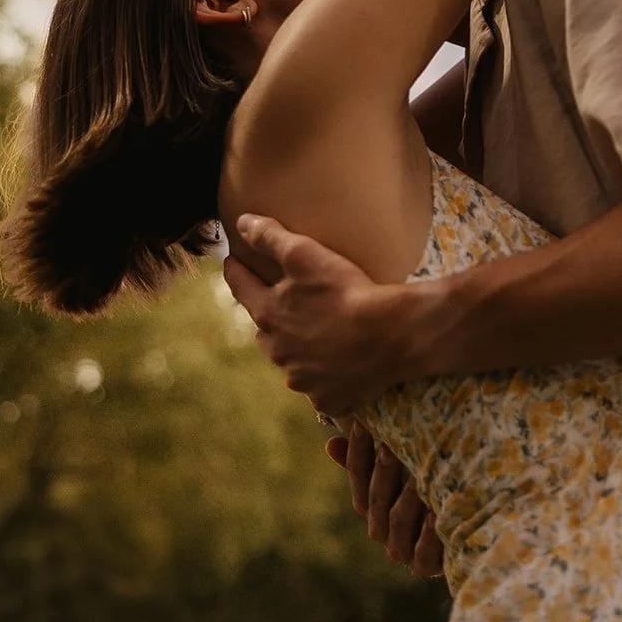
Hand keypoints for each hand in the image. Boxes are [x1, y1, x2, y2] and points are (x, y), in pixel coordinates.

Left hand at [222, 214, 414, 415]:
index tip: (231, 263)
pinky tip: (339, 367)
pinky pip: (320, 389)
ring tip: (313, 337)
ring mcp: (303, 379)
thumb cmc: (346, 291)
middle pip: (265, 331)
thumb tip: (242, 223)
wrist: (390, 334)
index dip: (235, 273)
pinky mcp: (328, 399)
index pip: (242, 289)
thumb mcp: (305, 254)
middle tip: (280, 305)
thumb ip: (270, 237)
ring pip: (291, 362)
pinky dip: (325, 378)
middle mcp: (279, 352)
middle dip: (268, 318)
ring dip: (297, 351)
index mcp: (269, 315)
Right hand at [326, 422, 444, 579]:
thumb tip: (329, 444)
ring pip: (398, 519)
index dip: (358, 449)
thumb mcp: (403, 466)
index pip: (358, 473)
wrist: (470, 526)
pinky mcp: (426, 566)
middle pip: (376, 497)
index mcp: (371, 501)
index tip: (363, 423)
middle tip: (392, 446)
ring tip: (419, 476)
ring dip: (408, 497)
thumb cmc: (430, 486)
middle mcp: (381, 528)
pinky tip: (436, 512)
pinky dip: (429, 532)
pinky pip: (423, 551)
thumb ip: (370, 456)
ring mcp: (403, 549)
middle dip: (384, 469)